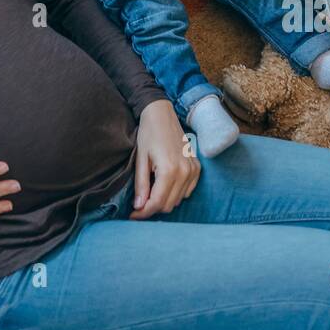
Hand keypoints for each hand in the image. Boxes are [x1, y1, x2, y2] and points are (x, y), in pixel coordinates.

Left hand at [129, 100, 200, 218]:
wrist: (162, 114)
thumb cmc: (148, 134)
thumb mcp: (140, 159)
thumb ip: (141, 185)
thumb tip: (138, 207)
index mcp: (169, 170)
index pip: (157, 203)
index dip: (144, 213)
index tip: (133, 215)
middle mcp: (185, 172)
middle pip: (168, 205)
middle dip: (152, 208)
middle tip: (139, 204)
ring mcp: (193, 170)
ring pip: (178, 200)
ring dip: (163, 201)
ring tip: (150, 192)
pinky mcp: (197, 168)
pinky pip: (187, 191)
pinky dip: (175, 193)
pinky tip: (164, 185)